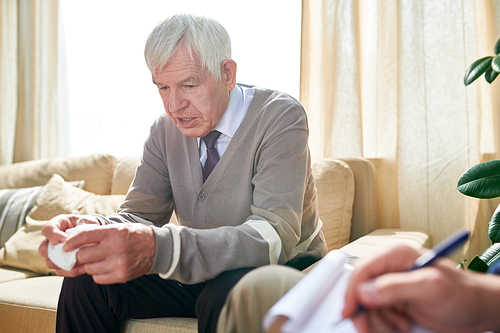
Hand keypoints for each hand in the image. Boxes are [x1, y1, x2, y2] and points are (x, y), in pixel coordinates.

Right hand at [38, 214, 99, 276]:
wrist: (91, 235)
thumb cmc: (86, 224)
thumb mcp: (86, 220)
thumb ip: (83, 224)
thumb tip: (79, 235)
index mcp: (56, 225)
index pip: (47, 230)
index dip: (53, 236)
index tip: (64, 240)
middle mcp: (51, 240)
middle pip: (43, 249)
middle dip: (55, 253)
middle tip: (70, 254)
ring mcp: (53, 253)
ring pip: (50, 263)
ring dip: (63, 264)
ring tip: (78, 261)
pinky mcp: (60, 263)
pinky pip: (60, 271)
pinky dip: (70, 271)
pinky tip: (82, 268)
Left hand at [39, 215, 155, 283]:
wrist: (157, 248)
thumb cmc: (134, 235)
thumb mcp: (118, 228)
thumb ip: (98, 234)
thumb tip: (73, 242)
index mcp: (114, 233)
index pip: (84, 236)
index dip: (71, 242)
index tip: (64, 246)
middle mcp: (116, 248)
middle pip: (83, 255)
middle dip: (79, 256)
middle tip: (79, 254)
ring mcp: (119, 264)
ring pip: (89, 269)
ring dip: (88, 265)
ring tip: (96, 260)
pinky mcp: (122, 276)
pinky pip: (98, 278)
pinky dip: (97, 274)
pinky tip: (104, 267)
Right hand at [342, 244, 499, 332]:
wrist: (477, 310)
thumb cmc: (462, 294)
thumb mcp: (429, 288)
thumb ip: (395, 287)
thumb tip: (364, 291)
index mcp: (396, 256)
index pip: (362, 271)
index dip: (352, 292)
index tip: (350, 312)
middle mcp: (391, 268)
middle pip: (361, 290)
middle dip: (364, 311)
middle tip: (369, 329)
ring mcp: (393, 285)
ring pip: (367, 305)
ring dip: (377, 320)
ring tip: (397, 326)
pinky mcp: (396, 300)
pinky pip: (378, 313)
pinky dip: (385, 323)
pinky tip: (402, 324)